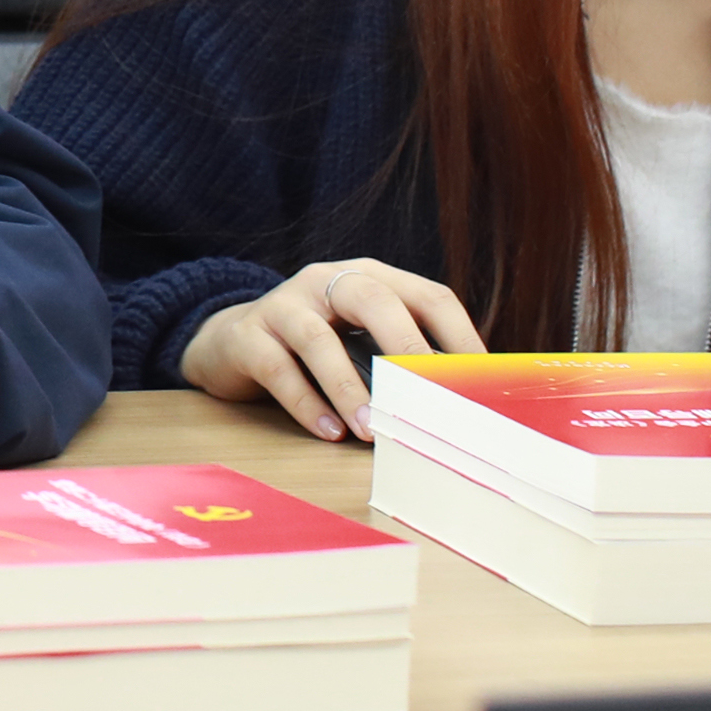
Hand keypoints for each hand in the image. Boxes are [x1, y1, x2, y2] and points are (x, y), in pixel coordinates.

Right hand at [181, 258, 485, 442]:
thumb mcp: (360, 339)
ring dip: (348, 387)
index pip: (427, 295)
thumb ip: (400, 357)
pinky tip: (330, 433)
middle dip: (406, 347)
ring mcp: (282, 304)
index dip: (460, 336)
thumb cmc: (314, 348)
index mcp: (369, 278)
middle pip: (374, 299)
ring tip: (371, 428)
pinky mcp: (246, 335)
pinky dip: (307, 404)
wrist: (228, 342)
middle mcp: (326, 280)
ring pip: (317, 338)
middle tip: (428, 395)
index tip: (481, 381)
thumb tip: (461, 401)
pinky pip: (277, 369)